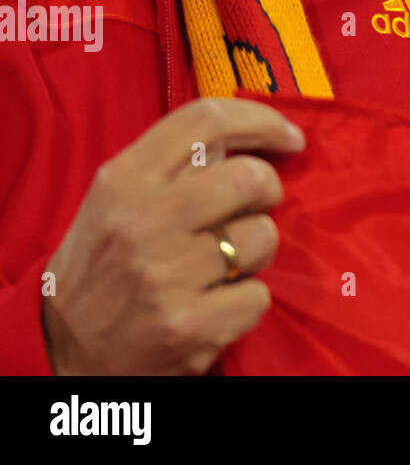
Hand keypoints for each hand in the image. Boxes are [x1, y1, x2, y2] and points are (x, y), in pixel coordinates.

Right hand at [42, 98, 305, 374]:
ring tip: (229, 261)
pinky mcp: (188, 326)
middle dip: (269, 189)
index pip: (207, 121)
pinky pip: (258, 296)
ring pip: (263, 236)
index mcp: (125, 180)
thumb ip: (174, 163)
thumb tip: (252, 137)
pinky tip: (217, 302)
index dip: (262, 121)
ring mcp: (167, 277)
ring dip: (258, 249)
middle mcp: (144, 222)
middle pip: (250, 177)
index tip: (290, 137)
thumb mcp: (117, 197)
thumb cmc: (102, 263)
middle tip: (258, 205)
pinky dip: (247, 300)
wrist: (59, 350)